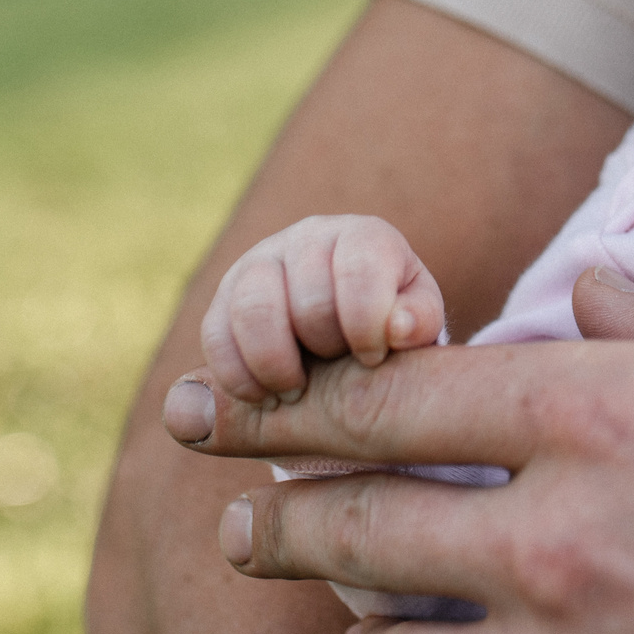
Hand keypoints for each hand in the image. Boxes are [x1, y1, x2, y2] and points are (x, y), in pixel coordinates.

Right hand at [201, 214, 447, 401]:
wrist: (349, 329)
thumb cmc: (389, 323)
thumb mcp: (416, 320)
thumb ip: (418, 322)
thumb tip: (399, 328)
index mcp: (363, 237)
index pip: (359, 269)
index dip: (366, 325)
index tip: (373, 359)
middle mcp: (308, 237)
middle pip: (307, 297)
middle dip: (325, 349)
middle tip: (338, 372)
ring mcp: (261, 261)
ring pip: (252, 308)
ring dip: (275, 364)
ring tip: (295, 392)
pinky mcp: (226, 295)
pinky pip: (215, 332)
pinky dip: (237, 375)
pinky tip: (263, 396)